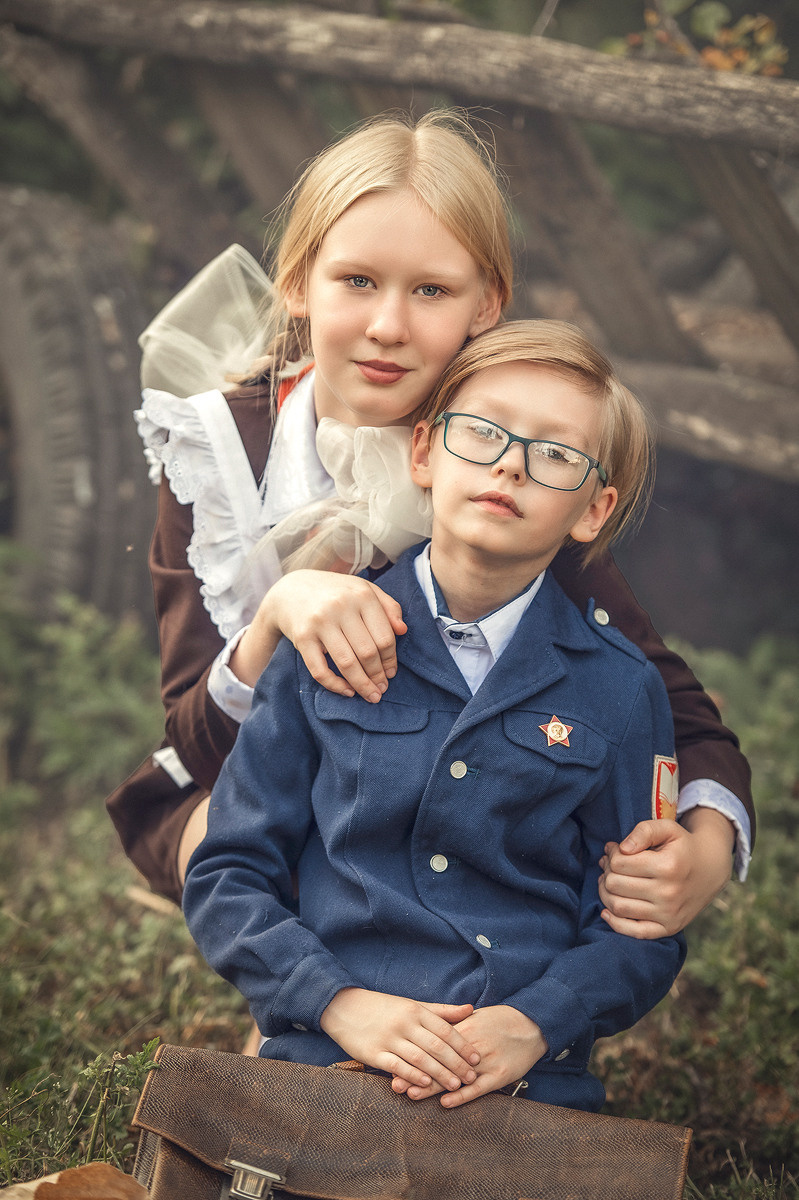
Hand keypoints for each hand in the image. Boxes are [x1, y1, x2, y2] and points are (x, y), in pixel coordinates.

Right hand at [231, 571, 405, 700]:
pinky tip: (348, 691)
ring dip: (362, 685)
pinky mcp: (302, 637)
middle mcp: (341, 607)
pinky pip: (320, 670)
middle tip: (382, 688)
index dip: (391, 660)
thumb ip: (388, 606)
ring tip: (371, 696)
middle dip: (378, 676)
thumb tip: (403, 631)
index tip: (391, 672)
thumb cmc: (335, 593)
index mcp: (361, 595)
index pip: (385, 637)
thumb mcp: (364, 590)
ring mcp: (320, 622)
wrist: (290, 590)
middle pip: (368, 652)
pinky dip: (335, 685)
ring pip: (347, 663)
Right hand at [319, 988, 479, 1092]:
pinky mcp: (373, 1052)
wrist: (344, 1007)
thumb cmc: (383, 1008)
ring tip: (455, 1085)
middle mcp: (404, 1024)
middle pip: (435, 1045)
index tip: (476, 1059)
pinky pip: (396, 1065)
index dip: (462, 1045)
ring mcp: (388, 1038)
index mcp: (415, 1010)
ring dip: (439, 1073)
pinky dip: (412, 1075)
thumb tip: (470, 1009)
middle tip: (471, 1077)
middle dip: (456, 1063)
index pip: (444, 1029)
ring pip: (419, 1057)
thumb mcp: (412, 1005)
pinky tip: (425, 1084)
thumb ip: (441, 1011)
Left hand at [392, 1005, 546, 1108]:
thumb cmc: (500, 1021)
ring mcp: (485, 1062)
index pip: (433, 1043)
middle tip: (395, 1083)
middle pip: (439, 1061)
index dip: (414, 1054)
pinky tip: (446, 1102)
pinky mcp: (499, 1075)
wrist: (531, 1025)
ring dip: (432, 1087)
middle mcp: (471, 1046)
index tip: (394, 1061)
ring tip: (411, 1095)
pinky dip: (461, 1096)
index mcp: (464, 1028)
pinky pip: (478, 1089)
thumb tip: (428, 1030)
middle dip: (416, 1073)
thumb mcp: (475, 1018)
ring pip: (454, 1076)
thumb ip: (452, 1024)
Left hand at [599, 809, 734, 938]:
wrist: (710, 870)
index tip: (614, 849)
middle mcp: (669, 893)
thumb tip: (622, 848)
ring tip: (608, 881)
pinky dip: (615, 923)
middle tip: (609, 864)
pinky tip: (606, 910)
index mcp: (668, 866)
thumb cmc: (683, 846)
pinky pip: (634, 932)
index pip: (619, 862)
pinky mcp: (669, 928)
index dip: (611, 853)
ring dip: (605, 892)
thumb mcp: (668, 828)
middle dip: (606, 871)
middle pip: (615, 884)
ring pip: (618, 907)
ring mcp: (669, 914)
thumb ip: (644, 831)